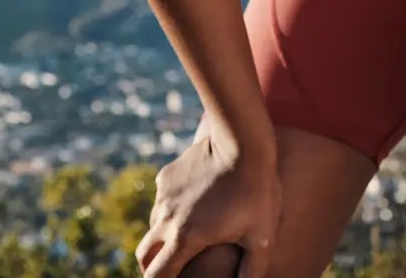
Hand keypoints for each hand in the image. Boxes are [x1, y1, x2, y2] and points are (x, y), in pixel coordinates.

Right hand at [135, 132, 279, 277]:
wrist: (242, 141)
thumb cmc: (256, 193)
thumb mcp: (261, 238)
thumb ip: (252, 271)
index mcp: (185, 238)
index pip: (157, 276)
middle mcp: (166, 218)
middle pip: (144, 254)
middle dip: (152, 268)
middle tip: (168, 272)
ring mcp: (164, 195)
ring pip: (153, 225)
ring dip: (161, 238)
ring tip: (183, 240)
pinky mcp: (167, 175)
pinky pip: (161, 200)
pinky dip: (169, 211)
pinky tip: (191, 206)